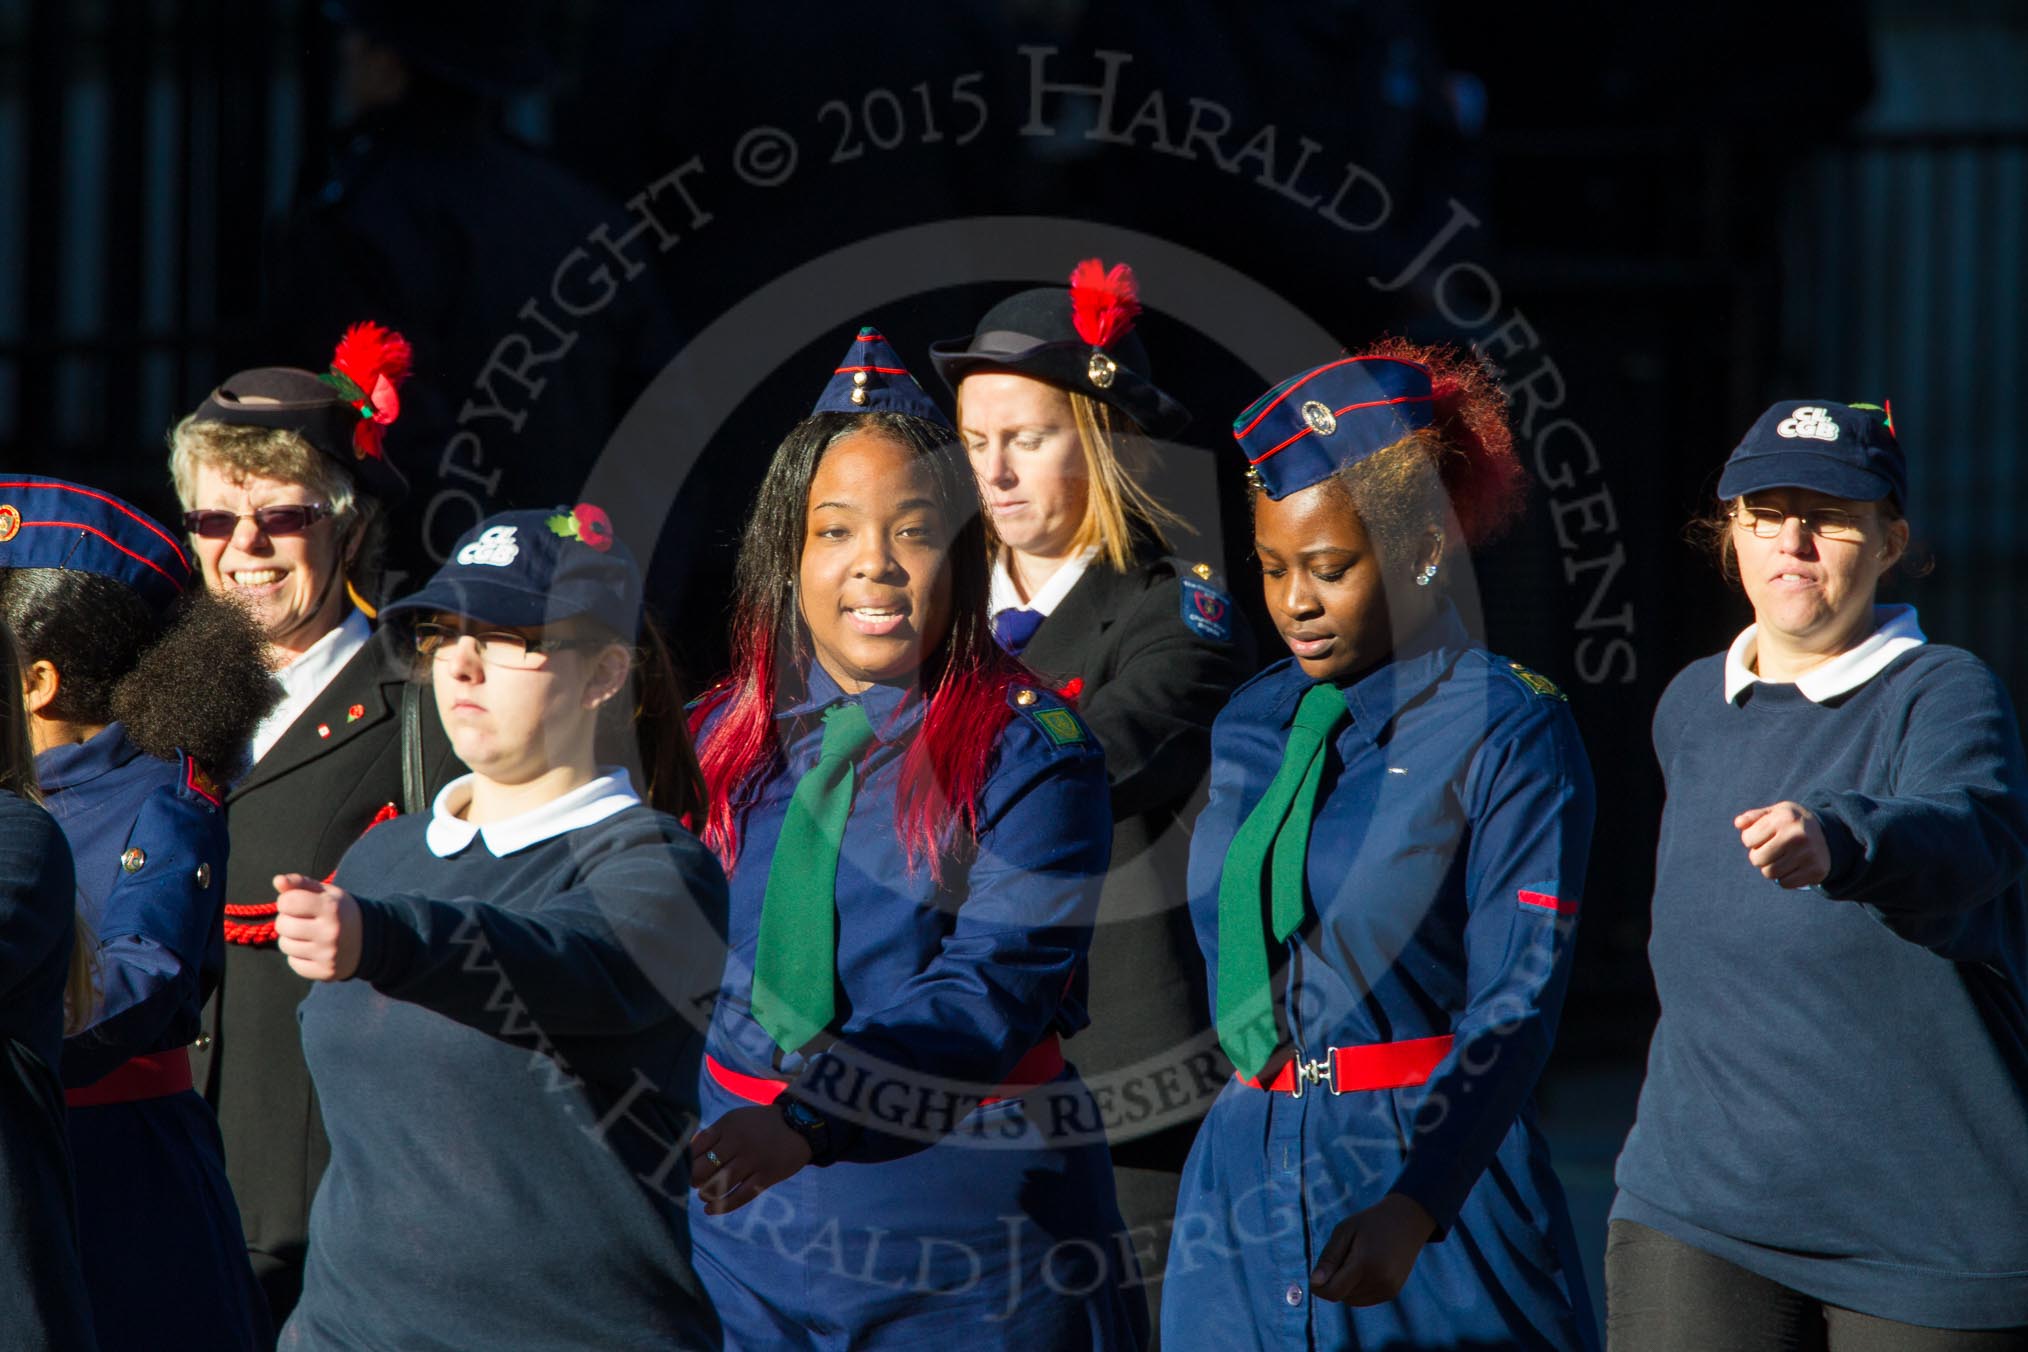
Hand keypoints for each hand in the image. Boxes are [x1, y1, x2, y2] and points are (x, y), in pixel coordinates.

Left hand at [273, 873, 362, 980]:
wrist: (371, 939)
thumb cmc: (341, 911)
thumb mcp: (326, 893)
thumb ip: (300, 884)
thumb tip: (278, 880)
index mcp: (331, 907)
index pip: (287, 902)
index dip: (287, 901)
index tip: (298, 903)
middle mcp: (330, 932)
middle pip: (282, 925)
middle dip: (287, 920)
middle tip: (303, 920)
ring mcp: (328, 954)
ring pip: (285, 945)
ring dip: (291, 938)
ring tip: (307, 935)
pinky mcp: (325, 972)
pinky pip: (293, 963)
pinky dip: (298, 956)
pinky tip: (312, 949)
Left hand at [690, 1106, 812, 1215]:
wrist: (798, 1125)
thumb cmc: (759, 1125)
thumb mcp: (735, 1119)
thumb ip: (712, 1134)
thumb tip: (685, 1153)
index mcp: (728, 1126)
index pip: (697, 1148)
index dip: (686, 1162)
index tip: (684, 1168)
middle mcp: (740, 1142)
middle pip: (706, 1168)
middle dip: (694, 1179)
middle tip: (694, 1183)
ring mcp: (754, 1160)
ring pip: (721, 1183)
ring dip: (706, 1193)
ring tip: (704, 1194)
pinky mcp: (767, 1176)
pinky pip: (741, 1196)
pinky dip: (722, 1206)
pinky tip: (710, 1210)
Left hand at [1310, 1192, 1434, 1304]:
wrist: (1407, 1221)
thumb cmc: (1370, 1222)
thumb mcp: (1344, 1231)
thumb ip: (1328, 1259)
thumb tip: (1314, 1284)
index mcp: (1366, 1264)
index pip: (1333, 1292)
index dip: (1318, 1287)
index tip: (1315, 1273)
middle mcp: (1380, 1281)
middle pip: (1341, 1295)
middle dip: (1334, 1280)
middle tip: (1344, 1254)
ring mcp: (1388, 1289)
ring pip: (1351, 1300)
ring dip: (1345, 1285)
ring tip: (1357, 1259)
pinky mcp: (1392, 1292)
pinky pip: (1363, 1299)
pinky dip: (1357, 1288)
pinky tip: (1365, 1267)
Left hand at [1734, 802, 1829, 887]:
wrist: (1828, 834)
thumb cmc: (1791, 823)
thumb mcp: (1775, 813)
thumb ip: (1753, 817)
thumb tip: (1738, 824)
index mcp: (1784, 818)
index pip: (1748, 839)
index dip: (1750, 840)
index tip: (1761, 837)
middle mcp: (1797, 836)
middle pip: (1757, 859)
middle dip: (1758, 857)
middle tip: (1768, 851)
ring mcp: (1808, 854)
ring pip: (1769, 873)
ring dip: (1770, 868)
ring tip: (1779, 858)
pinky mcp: (1816, 871)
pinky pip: (1784, 883)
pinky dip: (1783, 878)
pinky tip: (1791, 867)